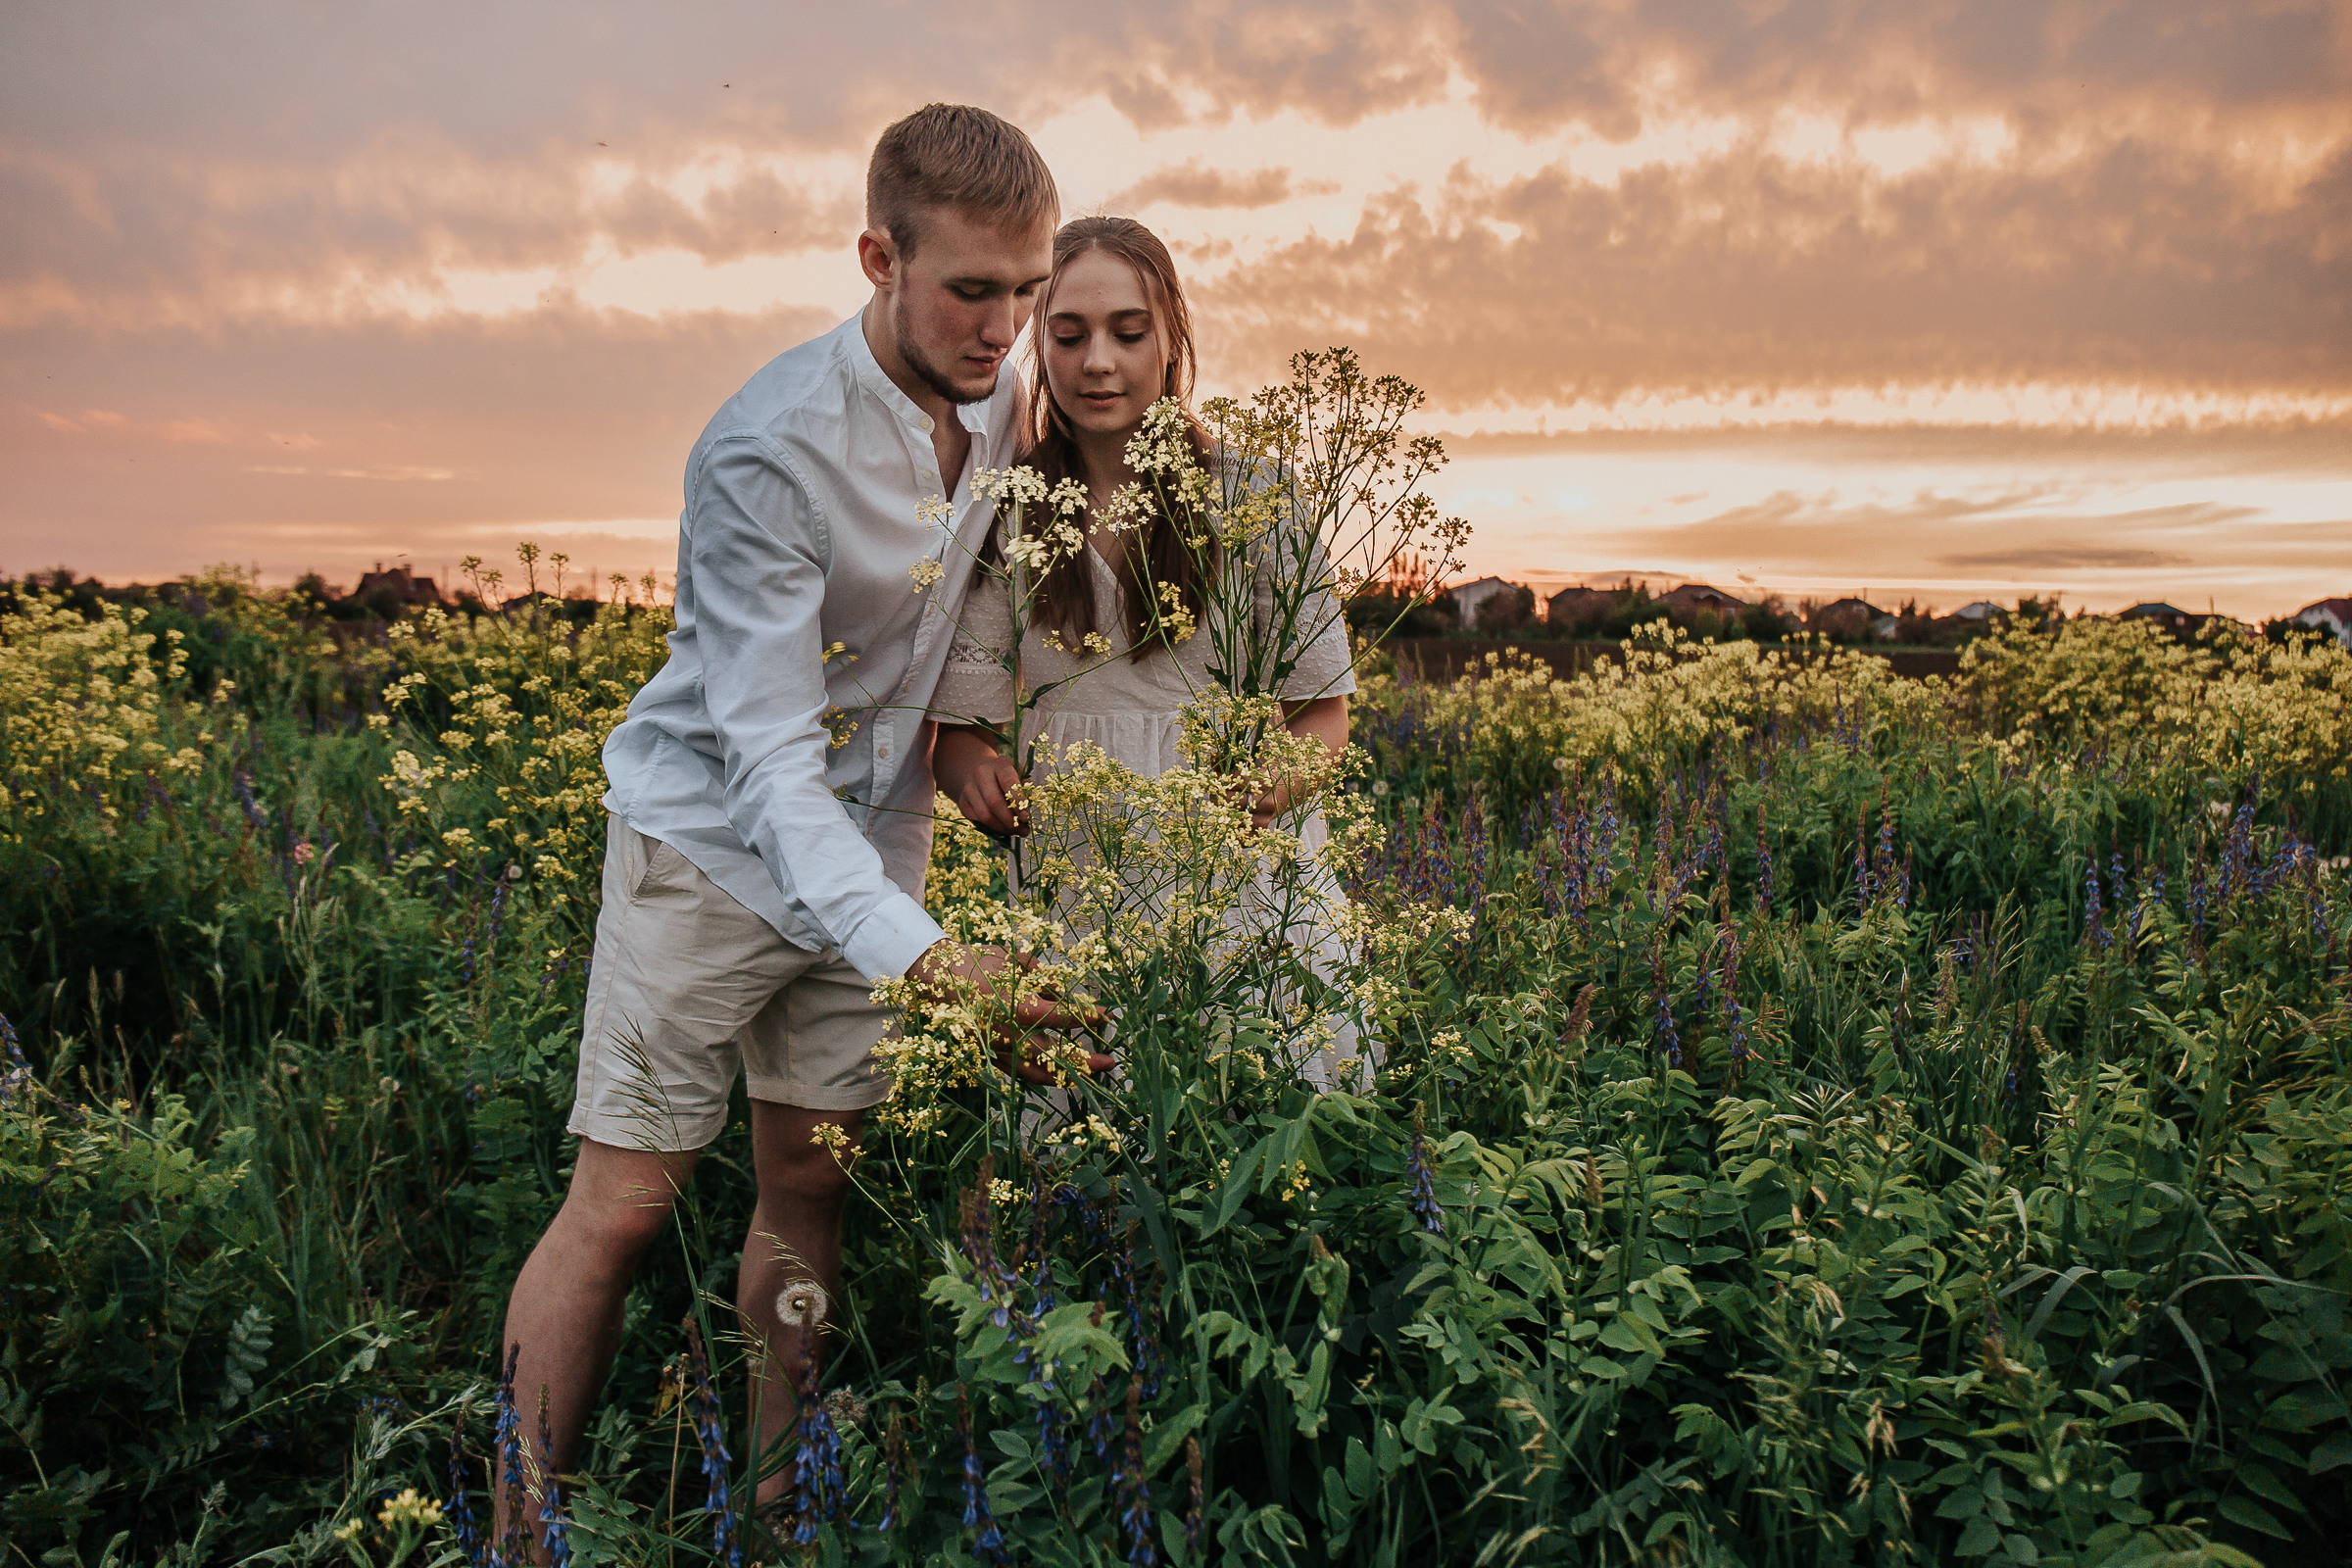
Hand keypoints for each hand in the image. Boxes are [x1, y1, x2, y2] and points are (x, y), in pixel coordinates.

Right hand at [907, 941, 1112, 1083]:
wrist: (933, 977)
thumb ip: (1041, 978)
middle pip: (1056, 1056)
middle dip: (1087, 1061)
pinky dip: (1040, 1076)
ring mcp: (996, 1050)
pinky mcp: (987, 1057)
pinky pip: (1018, 1074)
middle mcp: (1008, 1034)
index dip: (1086, 1016)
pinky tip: (1056, 1076)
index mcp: (1016, 1006)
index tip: (1105, 1014)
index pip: (1061, 1017)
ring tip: (1089, 1076)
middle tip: (1110, 1061)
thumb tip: (1065, 993)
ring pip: (1038, 1073)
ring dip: (1067, 1076)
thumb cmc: (975, 963)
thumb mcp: (1012, 961)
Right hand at [934, 725, 1026, 835]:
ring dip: (1002, 828)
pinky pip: (978, 821)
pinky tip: (1003, 829)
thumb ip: (1025, 789)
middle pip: (994, 802)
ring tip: (1015, 831)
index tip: (1026, 818)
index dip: (1018, 802)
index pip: (1008, 782)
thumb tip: (1027, 809)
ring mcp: (969, 789)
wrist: (974, 770)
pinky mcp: (963, 803)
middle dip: (1010, 820)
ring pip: (985, 815)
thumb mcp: (1017, 774)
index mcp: (999, 764)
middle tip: (1023, 830)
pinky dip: (993, 829)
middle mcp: (981, 774)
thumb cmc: (1004, 776)